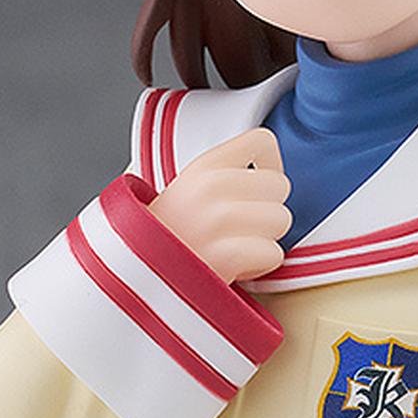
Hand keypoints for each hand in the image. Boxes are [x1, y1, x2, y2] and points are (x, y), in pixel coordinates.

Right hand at [147, 128, 293, 283]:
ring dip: (264, 240)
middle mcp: (211, 187)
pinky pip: (273, 254)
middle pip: (280, 186)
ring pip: (281, 220)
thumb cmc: (162, 239)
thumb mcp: (184, 190)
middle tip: (240, 228)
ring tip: (234, 248)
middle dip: (267, 211)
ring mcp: (218, 220)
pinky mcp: (226, 255)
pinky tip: (233, 268)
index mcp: (202, 166)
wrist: (136, 277)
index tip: (257, 187)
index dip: (270, 166)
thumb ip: (222, 177)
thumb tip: (267, 176)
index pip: (262, 140)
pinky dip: (259, 267)